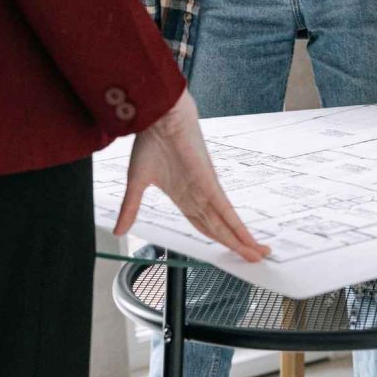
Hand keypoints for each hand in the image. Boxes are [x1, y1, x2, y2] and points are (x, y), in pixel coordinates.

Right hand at [113, 90, 270, 262]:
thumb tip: (118, 231)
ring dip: (241, 241)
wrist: (158, 117)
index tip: (229, 252)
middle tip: (254, 260)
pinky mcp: (209, 183)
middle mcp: (198, 196)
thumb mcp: (136, 183)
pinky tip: (246, 239)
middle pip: (219, 228)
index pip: (204, 225)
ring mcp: (205, 190)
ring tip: (257, 255)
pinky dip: (236, 226)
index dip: (217, 240)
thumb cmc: (150, 141)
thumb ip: (130, 209)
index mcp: (184, 196)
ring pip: (226, 223)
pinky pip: (225, 210)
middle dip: (235, 245)